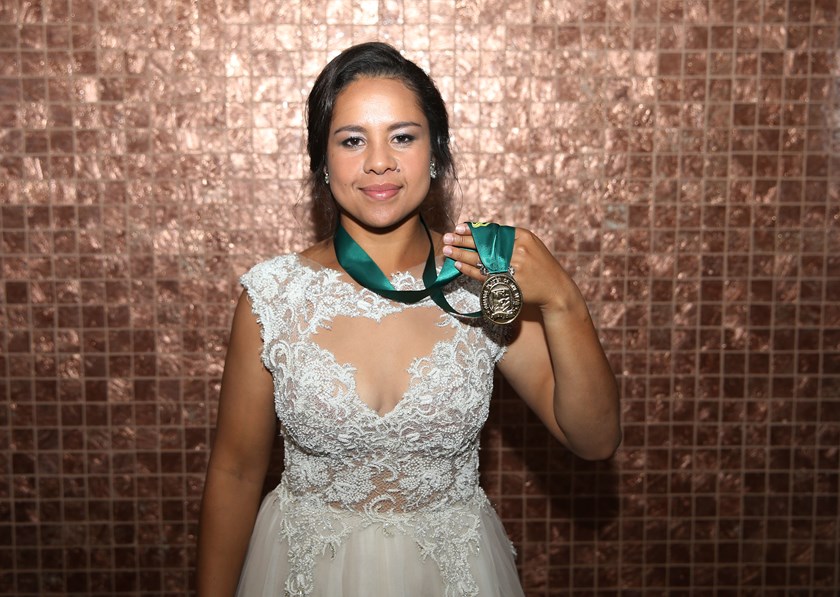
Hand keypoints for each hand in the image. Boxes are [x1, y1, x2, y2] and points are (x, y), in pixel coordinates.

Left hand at [441, 223, 579, 312]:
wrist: (555, 290)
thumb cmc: (541, 266)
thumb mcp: (531, 246)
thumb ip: (510, 239)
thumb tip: (482, 232)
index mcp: (523, 237)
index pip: (493, 230)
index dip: (474, 229)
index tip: (459, 227)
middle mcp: (517, 250)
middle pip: (483, 243)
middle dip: (462, 240)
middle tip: (447, 237)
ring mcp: (512, 267)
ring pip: (480, 259)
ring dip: (460, 254)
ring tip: (446, 249)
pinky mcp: (507, 283)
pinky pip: (482, 275)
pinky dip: (468, 269)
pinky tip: (457, 264)